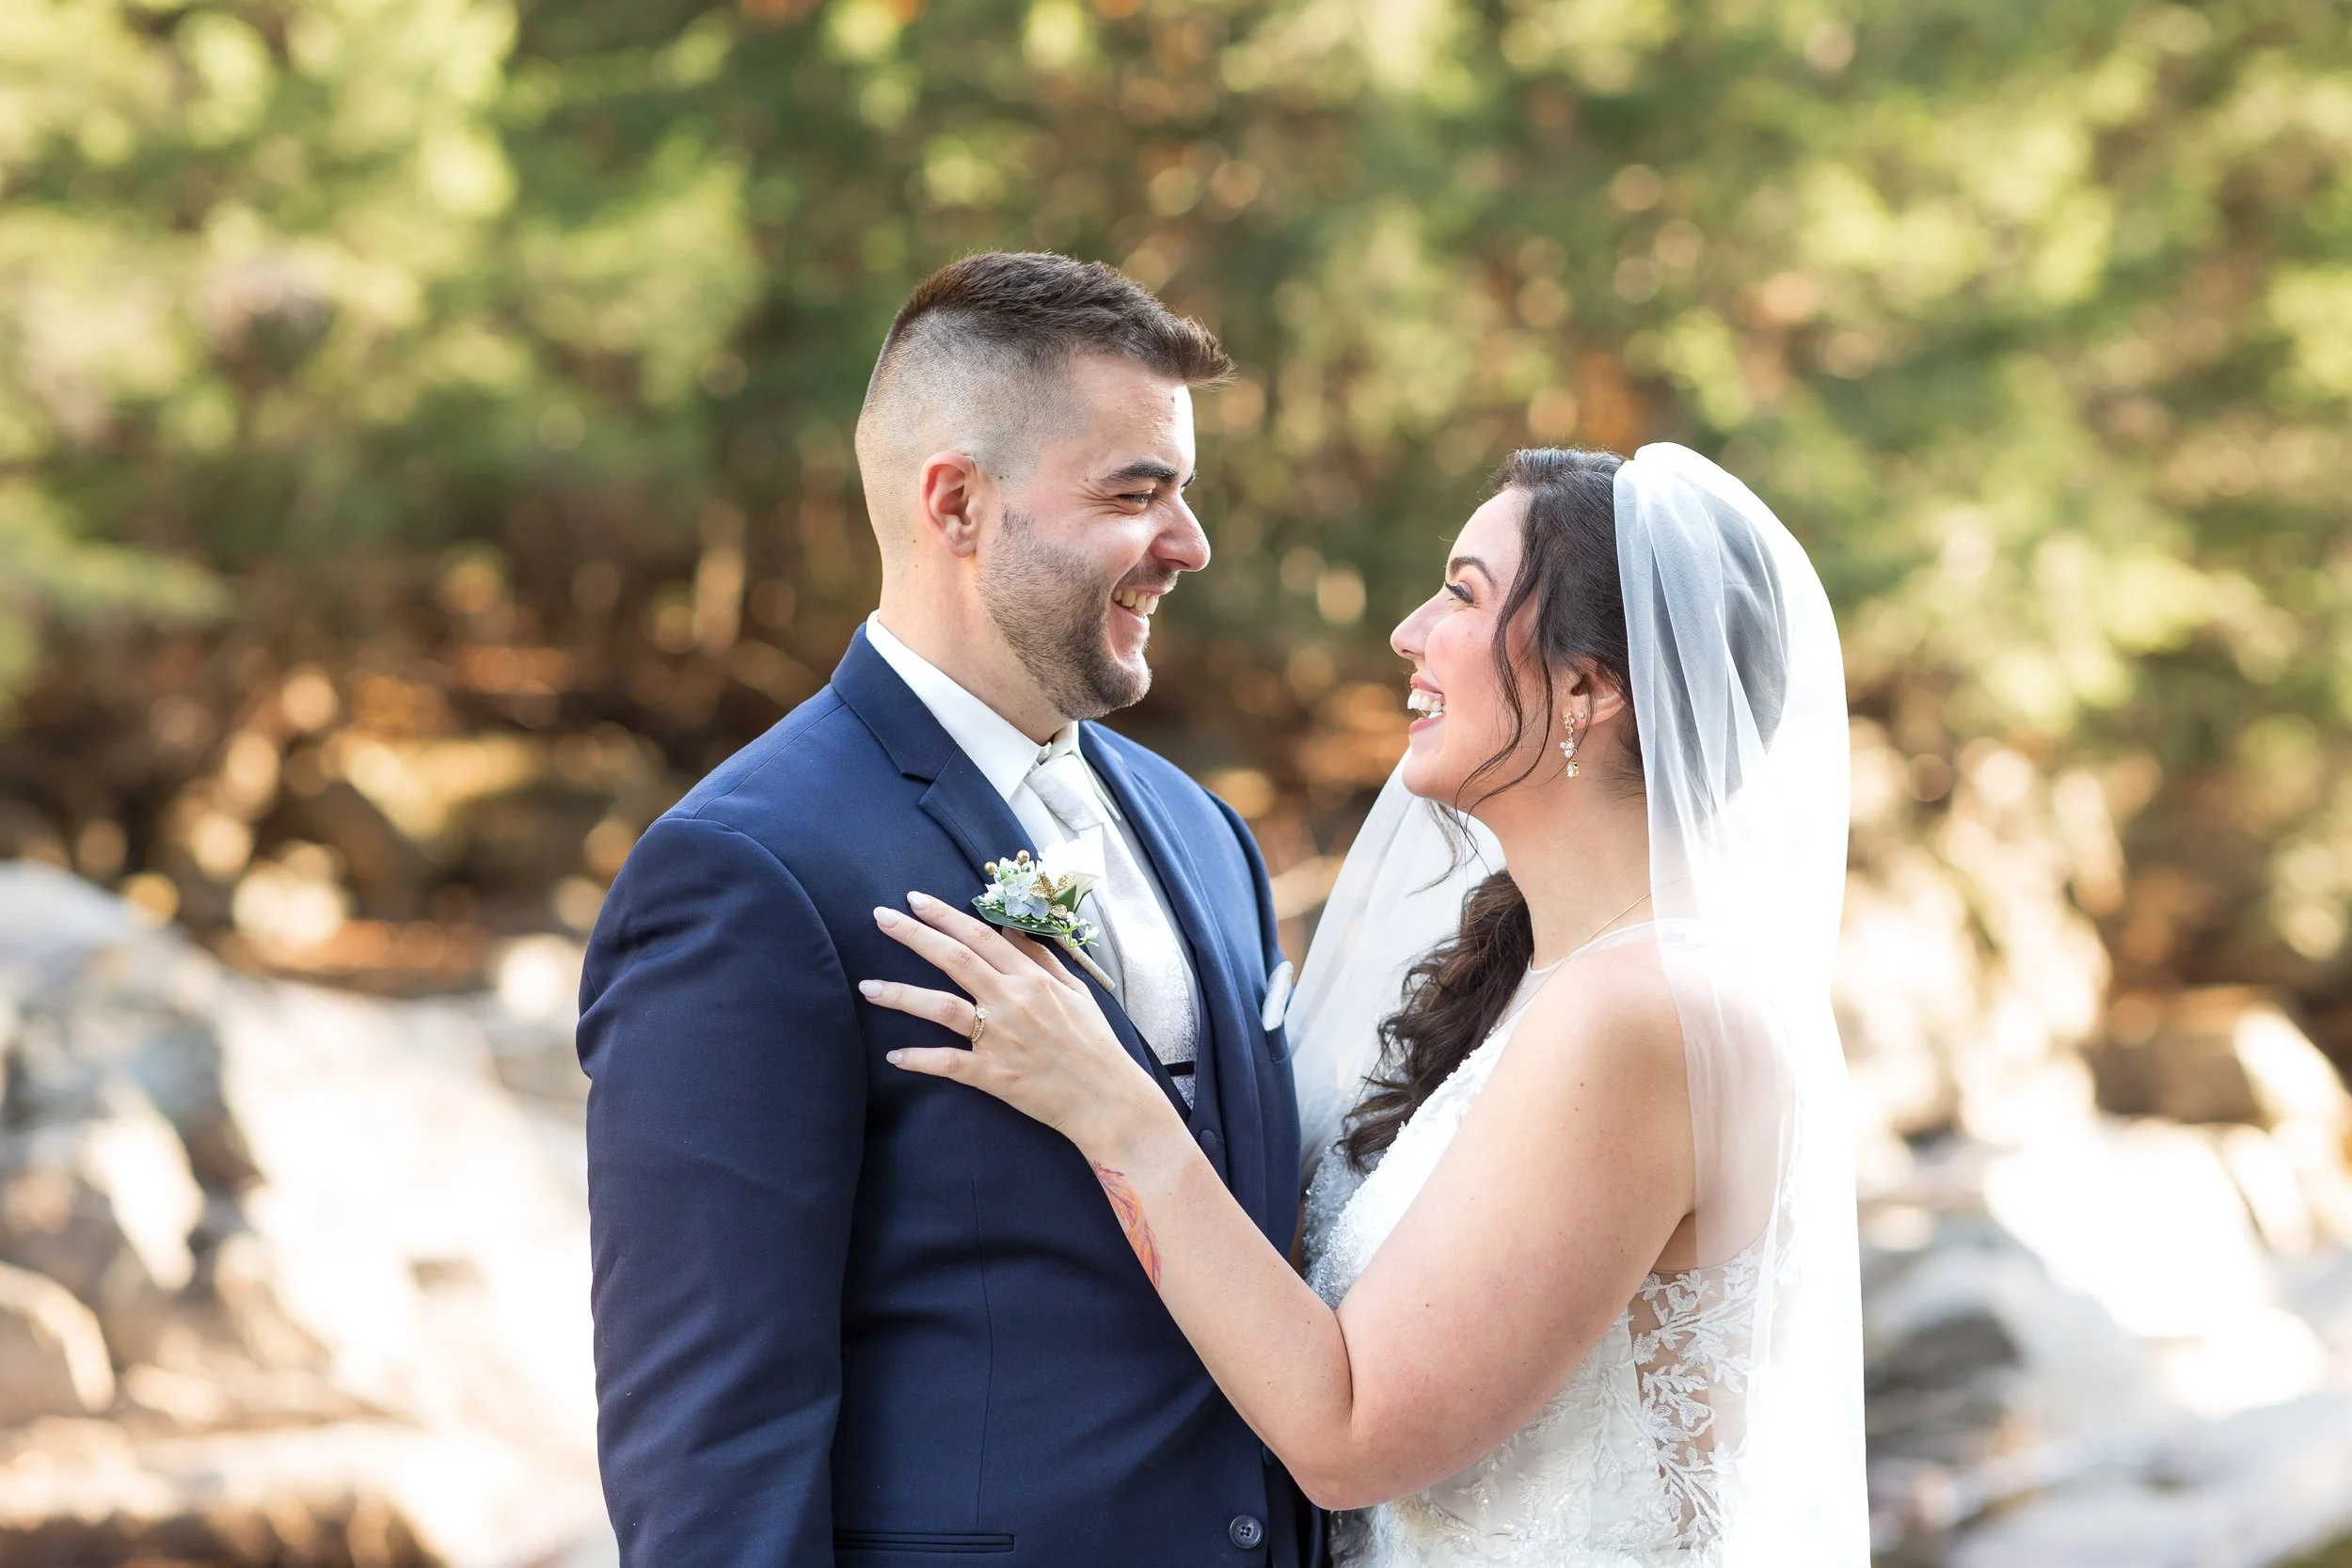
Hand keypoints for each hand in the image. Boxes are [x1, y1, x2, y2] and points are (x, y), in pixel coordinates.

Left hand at [862, 892, 1178, 1156]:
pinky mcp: (992, 1074)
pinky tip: (894, 1056)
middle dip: (914, 935)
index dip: (945, 915)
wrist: (1106, 1099)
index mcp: (1032, 978)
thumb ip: (1041, 958)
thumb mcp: (1075, 991)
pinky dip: (919, 1059)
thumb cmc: (1094, 1044)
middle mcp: (1012, 1001)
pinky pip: (947, 1063)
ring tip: (867, 987)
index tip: (915, 900)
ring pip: (941, 1007)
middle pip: (954, 959)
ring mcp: (1000, 1038)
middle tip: (880, 916)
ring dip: (901, 995)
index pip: (980, 936)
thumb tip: (1010, 929)